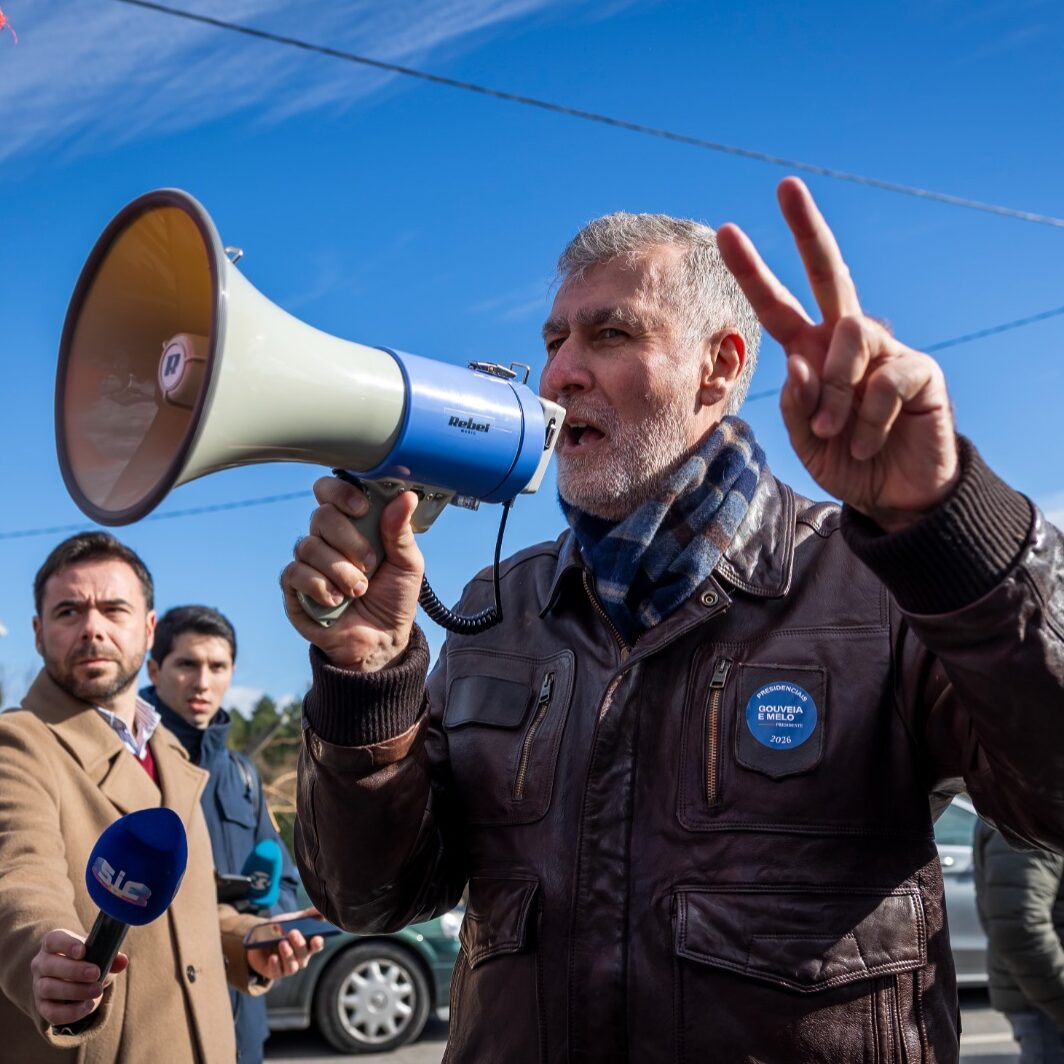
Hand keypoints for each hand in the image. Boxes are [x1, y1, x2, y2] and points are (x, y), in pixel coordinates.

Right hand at [31, 929, 127, 1026]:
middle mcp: (41, 963)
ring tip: (97, 991)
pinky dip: (70, 1012)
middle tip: (96, 973)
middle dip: (74, 971)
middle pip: (50, 966)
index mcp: (54, 943)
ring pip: (49, 988)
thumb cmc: (87, 958)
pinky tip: (88, 1006)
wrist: (75, 977)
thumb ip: (110, 955)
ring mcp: (38, 985)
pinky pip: (51, 1012)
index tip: (82, 951)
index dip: (66, 945)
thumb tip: (122, 961)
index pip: (54, 940)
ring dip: (75, 991)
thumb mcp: (98, 953)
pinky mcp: (42, 1006)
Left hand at [245, 908, 325, 980]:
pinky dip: (275, 965)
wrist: (258, 938)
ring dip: (288, 955)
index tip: (316, 938)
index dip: (317, 943)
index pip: (316, 946)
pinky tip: (273, 957)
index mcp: (307, 945)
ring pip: (292, 966)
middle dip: (299, 944)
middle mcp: (300, 958)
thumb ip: (308, 915)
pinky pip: (277, 972)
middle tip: (292, 932)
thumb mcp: (293, 919)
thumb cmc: (280, 929)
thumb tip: (321, 909)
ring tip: (282, 943)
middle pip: (303, 955)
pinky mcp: (275, 972)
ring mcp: (288, 967)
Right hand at [280, 477, 424, 671]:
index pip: (331, 491)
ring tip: (359, 590)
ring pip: (309, 546)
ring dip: (340, 571)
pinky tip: (336, 601)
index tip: (362, 508)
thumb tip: (406, 496)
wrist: (381, 641)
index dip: (341, 493)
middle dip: (349, 540)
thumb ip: (401, 532)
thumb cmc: (394, 599)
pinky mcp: (294, 587)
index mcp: (353, 524)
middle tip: (371, 563)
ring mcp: (309, 562)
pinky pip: (295, 573)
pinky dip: (319, 586)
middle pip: (321, 516)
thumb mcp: (407, 565)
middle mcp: (327, 539)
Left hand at [717, 177, 958, 531]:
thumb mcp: (805, 440)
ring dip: (836, 391)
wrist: (894, 497)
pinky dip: (869, 418)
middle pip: (828, 273)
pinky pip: (885, 377)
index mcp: (810, 354)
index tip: (724, 232)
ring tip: (837, 432)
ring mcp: (886, 351)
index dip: (752, 272)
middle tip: (786, 185)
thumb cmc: (845, 461)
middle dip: (807, 228)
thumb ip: (795, 404)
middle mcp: (846, 342)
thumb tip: (798, 361)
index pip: (777, 306)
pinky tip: (872, 440)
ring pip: (850, 334)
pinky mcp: (921, 371)